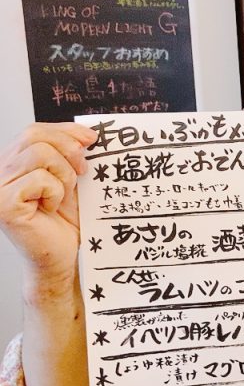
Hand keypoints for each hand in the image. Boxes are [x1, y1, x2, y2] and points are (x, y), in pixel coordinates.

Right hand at [0, 122, 96, 298]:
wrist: (65, 255)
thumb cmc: (68, 220)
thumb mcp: (71, 178)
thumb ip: (71, 153)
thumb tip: (88, 131)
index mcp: (12, 162)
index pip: (34, 130)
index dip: (65, 130)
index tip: (92, 139)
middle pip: (35, 136)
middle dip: (69, 151)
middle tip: (82, 173)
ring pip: (40, 155)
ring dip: (64, 175)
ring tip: (62, 196)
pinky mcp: (3, 204)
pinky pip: (40, 179)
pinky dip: (56, 192)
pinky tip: (51, 208)